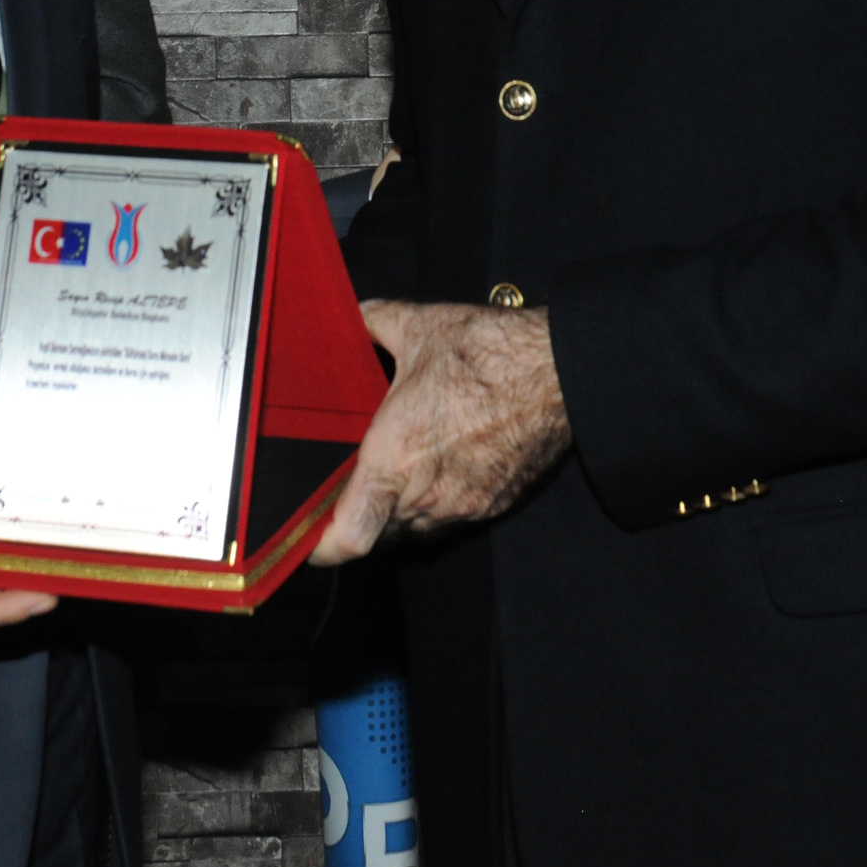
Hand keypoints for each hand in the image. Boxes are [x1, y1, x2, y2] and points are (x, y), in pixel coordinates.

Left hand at [310, 299, 571, 565]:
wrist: (558, 372)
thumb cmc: (486, 352)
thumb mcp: (417, 325)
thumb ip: (372, 323)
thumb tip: (354, 317)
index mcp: (393, 457)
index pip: (349, 535)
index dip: (322, 548)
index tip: (308, 543)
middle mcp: (425, 492)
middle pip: (378, 532)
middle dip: (361, 514)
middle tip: (353, 484)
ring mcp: (463, 504)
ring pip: (415, 526)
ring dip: (401, 507)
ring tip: (401, 465)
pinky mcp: (494, 503)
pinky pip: (452, 517)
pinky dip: (438, 499)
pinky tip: (442, 460)